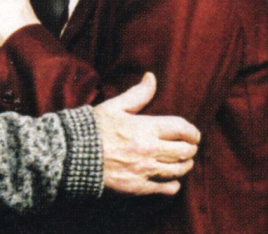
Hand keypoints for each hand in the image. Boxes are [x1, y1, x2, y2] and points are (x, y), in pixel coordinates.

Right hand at [93, 72, 200, 195]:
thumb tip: (151, 77)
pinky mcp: (138, 187)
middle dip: (191, 148)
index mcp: (146, 128)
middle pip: (184, 151)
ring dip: (185, 165)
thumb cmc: (94, 128)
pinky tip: (173, 182)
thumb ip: (137, 94)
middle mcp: (150, 150)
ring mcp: (145, 170)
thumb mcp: (114, 106)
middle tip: (190, 147)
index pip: (181, 129)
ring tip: (184, 162)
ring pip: (178, 170)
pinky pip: (164, 189)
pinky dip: (173, 185)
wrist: (73, 155)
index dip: (192, 131)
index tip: (194, 133)